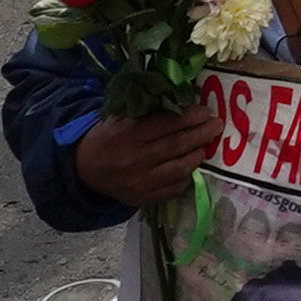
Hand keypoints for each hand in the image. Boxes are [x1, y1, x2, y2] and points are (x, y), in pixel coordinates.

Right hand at [73, 100, 218, 212]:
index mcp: (127, 135)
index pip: (166, 124)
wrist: (83, 170)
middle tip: (217, 125)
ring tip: (206, 146)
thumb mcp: (119, 119)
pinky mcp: (142, 199)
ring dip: (197, 155)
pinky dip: (185, 177)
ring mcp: (139, 182)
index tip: (205, 112)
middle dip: (202, 134)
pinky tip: (190, 166)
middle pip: (177, 145)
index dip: (190, 117)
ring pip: (179, 168)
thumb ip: (146, 111)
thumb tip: (182, 101)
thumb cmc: (106, 138)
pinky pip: (172, 188)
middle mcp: (134, 159)